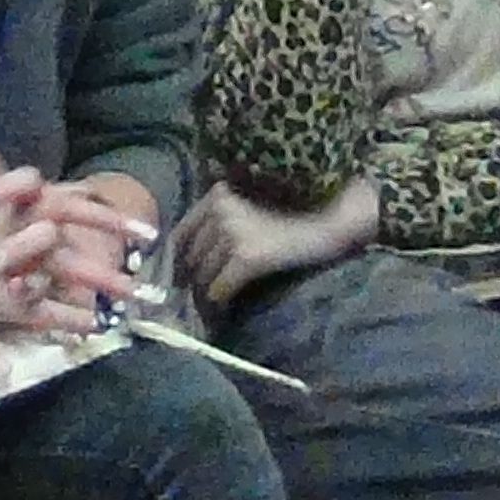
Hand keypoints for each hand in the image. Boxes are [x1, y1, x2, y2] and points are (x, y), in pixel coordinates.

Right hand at [0, 164, 153, 375]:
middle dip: (101, 276)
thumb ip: (12, 205)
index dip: (107, 219)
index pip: (63, 206)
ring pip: (27, 300)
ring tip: (98, 331)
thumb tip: (58, 203)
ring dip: (65, 319)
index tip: (146, 233)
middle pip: (58, 256)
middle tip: (141, 293)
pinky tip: (10, 378)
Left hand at [173, 177, 379, 308]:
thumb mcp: (245, 212)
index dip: (176, 259)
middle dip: (192, 278)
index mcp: (217, 195)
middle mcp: (221, 209)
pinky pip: (220, 287)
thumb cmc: (286, 223)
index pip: (181, 232)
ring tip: (211, 302)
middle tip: (194, 296)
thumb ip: (215, 225)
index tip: (176, 278)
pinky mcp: (247, 256)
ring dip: (206, 292)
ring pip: (204, 274)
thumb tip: (182, 261)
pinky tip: (225, 304)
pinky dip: (220, 299)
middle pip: (190, 256)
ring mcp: (233, 231)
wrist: (324, 228)